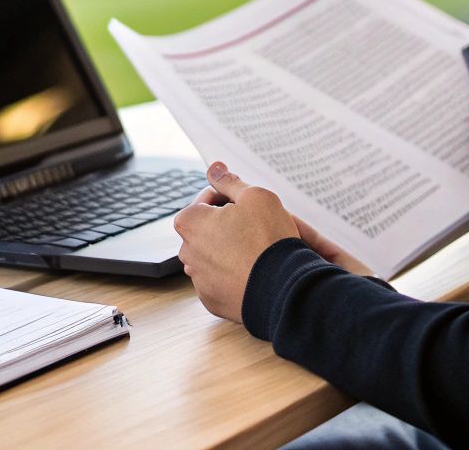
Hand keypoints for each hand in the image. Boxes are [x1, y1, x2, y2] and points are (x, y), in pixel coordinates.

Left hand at [193, 175, 374, 277]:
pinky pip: (220, 280)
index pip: (206, 200)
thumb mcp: (255, 196)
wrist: (282, 288)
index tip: (247, 206)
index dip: (229, 198)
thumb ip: (230, 181)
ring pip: (213, 256)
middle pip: (207, 229)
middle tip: (254, 227)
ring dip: (229, 250)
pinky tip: (252, 270)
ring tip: (256, 249)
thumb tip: (214, 168)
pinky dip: (232, 274)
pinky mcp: (211, 300)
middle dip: (226, 225)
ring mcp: (198, 278)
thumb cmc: (268, 239)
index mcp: (190, 222)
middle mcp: (187, 251)